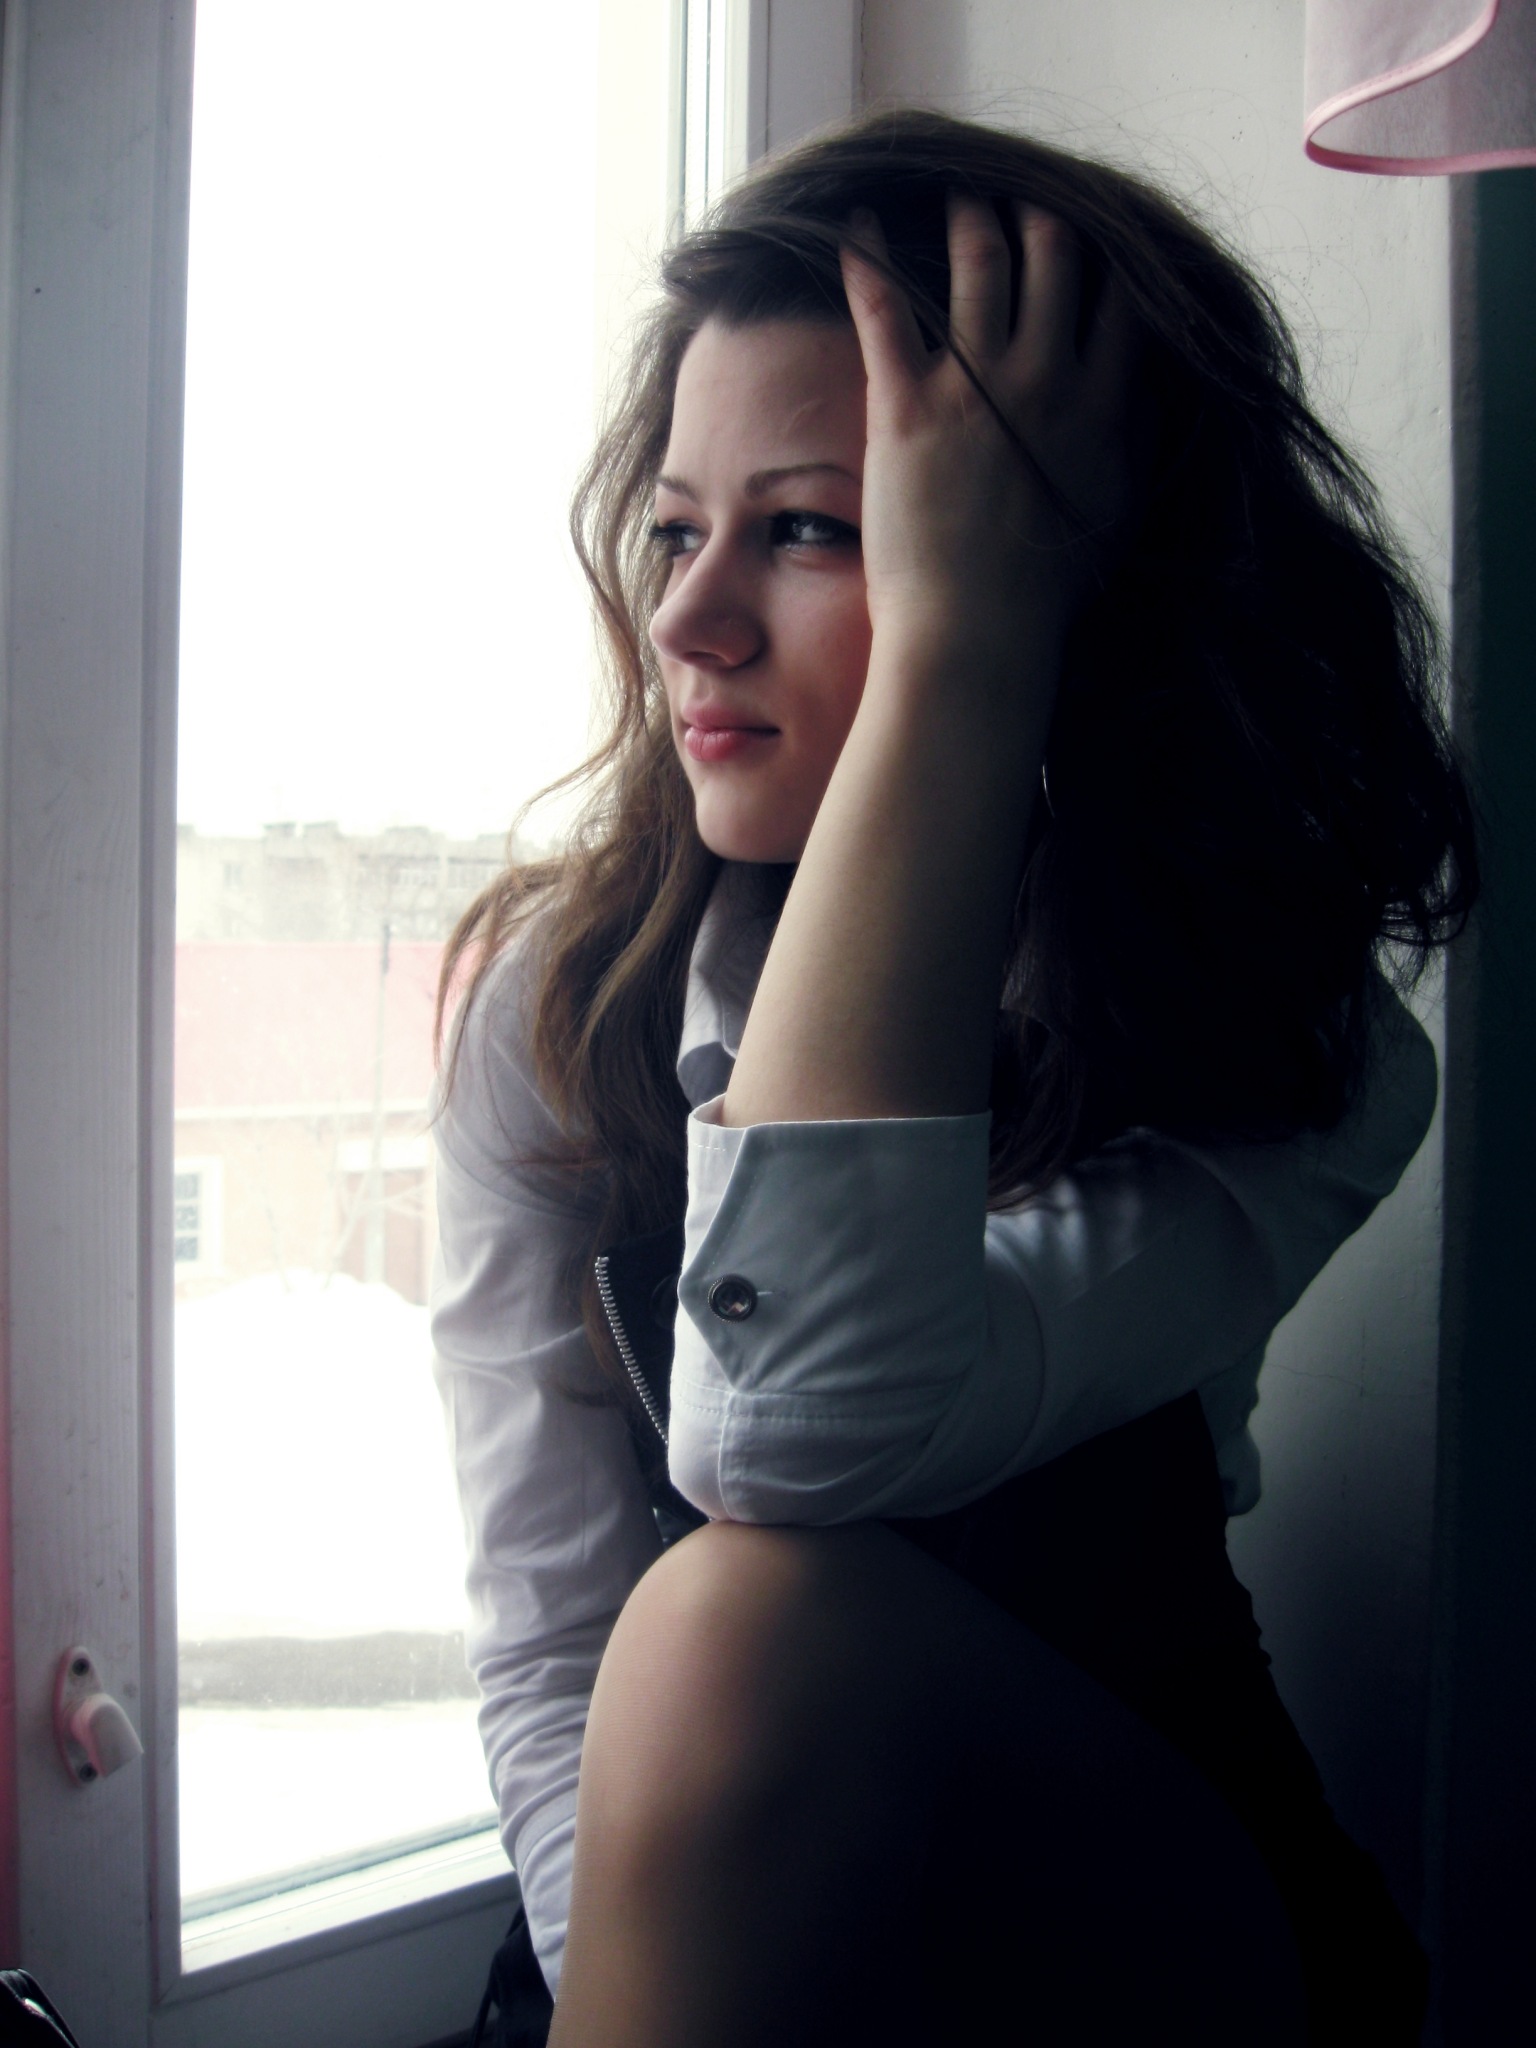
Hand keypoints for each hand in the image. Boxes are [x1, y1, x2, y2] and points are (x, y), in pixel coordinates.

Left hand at [840, 196, 1146, 675]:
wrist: (978, 632)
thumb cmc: (1045, 599)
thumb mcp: (1114, 520)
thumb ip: (1130, 453)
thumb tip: (1144, 413)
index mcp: (1101, 409)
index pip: (1121, 301)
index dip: (1109, 259)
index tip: (1095, 239)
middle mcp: (1044, 381)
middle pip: (1053, 260)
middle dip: (1036, 216)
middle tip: (1016, 198)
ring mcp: (974, 388)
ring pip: (978, 265)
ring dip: (967, 217)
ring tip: (954, 191)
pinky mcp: (905, 407)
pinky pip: (885, 309)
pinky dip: (868, 257)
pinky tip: (854, 224)